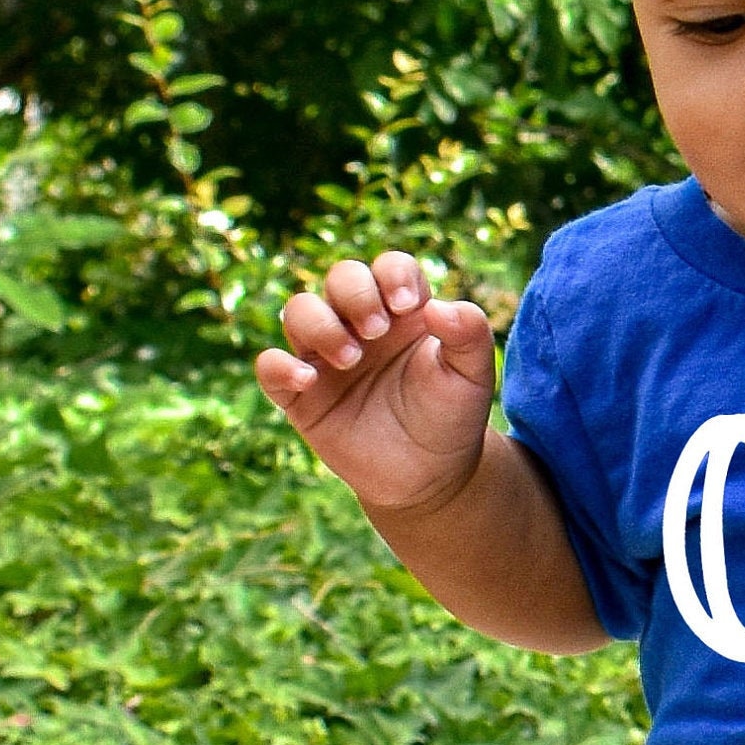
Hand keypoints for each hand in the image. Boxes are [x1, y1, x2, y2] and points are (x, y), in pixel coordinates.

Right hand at [256, 251, 501, 519]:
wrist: (429, 476)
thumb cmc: (451, 418)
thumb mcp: (474, 378)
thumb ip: (470, 335)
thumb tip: (438, 306)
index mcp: (403, 312)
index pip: (390, 267)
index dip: (393, 273)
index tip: (407, 305)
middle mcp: (360, 325)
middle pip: (341, 277)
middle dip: (355, 293)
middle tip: (377, 331)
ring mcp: (326, 356)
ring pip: (299, 310)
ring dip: (320, 325)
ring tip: (351, 359)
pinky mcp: (301, 393)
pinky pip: (270, 365)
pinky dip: (280, 366)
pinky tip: (309, 380)